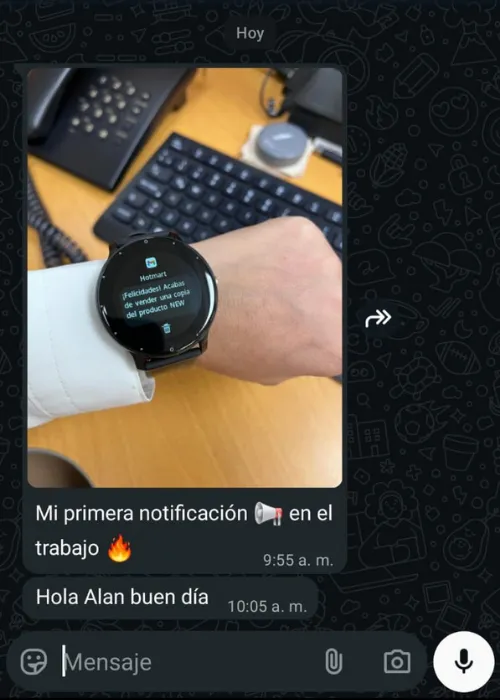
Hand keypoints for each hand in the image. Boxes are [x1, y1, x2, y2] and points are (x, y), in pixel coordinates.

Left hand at [192, 217, 341, 383]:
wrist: (195, 302)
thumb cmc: (228, 343)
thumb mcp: (275, 371)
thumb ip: (307, 355)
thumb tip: (312, 340)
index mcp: (337, 344)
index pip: (350, 337)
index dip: (331, 332)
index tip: (315, 328)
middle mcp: (342, 302)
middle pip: (341, 299)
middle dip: (319, 303)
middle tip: (287, 305)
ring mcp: (325, 261)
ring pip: (323, 268)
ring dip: (304, 274)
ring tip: (265, 281)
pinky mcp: (304, 232)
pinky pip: (303, 243)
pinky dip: (286, 251)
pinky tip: (259, 261)